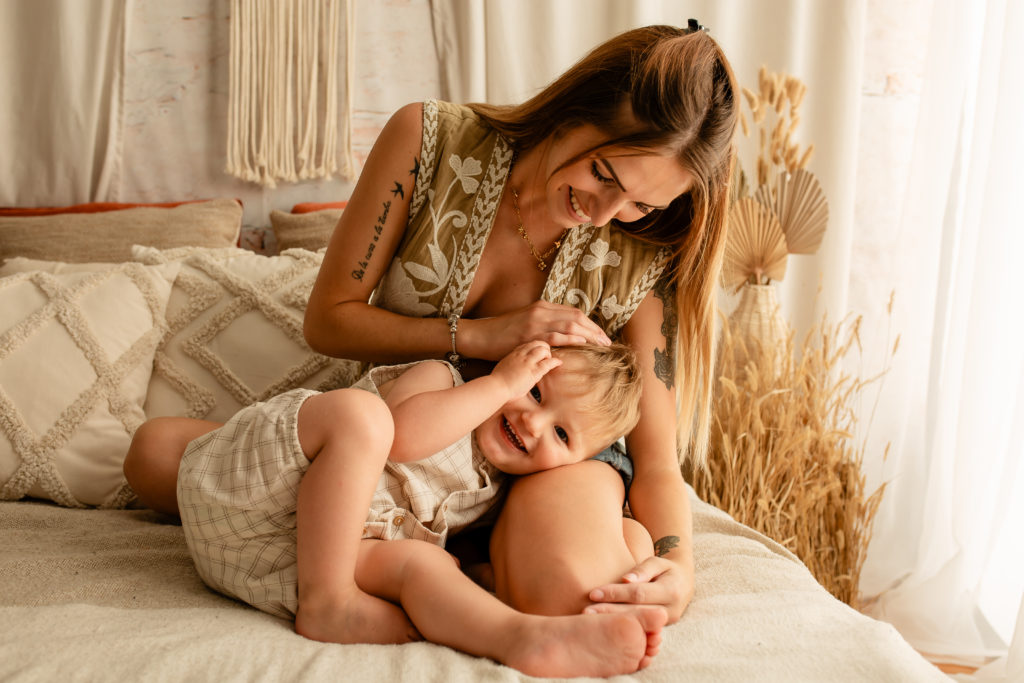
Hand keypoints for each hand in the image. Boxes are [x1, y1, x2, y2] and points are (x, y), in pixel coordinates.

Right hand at [464, 301, 611, 359]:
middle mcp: (541, 311)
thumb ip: (545, 324)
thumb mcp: (527, 323)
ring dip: (588, 335)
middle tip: (608, 343)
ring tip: (601, 346)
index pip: (574, 312)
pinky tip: (582, 344)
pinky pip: (555, 335)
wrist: (480, 335)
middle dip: (595, 330)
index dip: (591, 324)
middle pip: (576, 317)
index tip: (602, 336)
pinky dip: (571, 339)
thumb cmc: (503, 333)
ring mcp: (535, 321)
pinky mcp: (529, 334)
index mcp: (542, 306)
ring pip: (570, 324)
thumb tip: (564, 334)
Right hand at [490, 341, 561, 399]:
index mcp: (513, 353)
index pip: (527, 344)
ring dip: (549, 354)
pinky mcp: (533, 371)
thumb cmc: (496, 382)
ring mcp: (528, 362)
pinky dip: (555, 362)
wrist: (496, 387)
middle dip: (544, 347)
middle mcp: (521, 355)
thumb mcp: (502, 367)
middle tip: (546, 356)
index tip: (538, 352)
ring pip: (543, 349)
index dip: (535, 347)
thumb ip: (510, 364)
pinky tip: (558, 363)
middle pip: (537, 342)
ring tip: (550, 360)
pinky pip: (547, 363)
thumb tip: (513, 368)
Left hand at [582, 556, 694, 623]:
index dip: (615, 594)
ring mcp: (666, 623)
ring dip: (612, 622)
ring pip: (636, 625)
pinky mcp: (660, 629)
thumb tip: (625, 580)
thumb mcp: (657, 562)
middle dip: (609, 612)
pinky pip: (639, 629)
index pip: (638, 594)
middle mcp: (670, 611)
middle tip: (585, 612)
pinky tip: (603, 626)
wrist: (683, 582)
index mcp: (671, 591)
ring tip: (589, 621)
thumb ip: (643, 570)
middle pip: (635, 612)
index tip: (593, 593)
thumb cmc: (665, 568)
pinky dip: (621, 627)